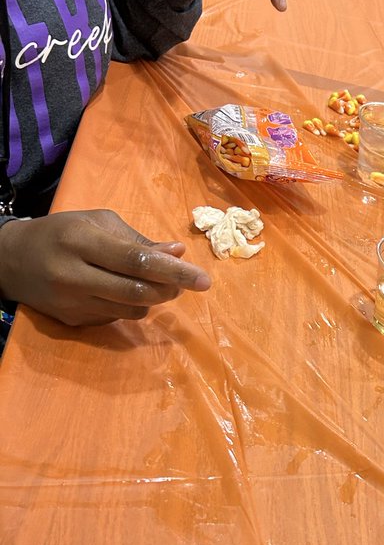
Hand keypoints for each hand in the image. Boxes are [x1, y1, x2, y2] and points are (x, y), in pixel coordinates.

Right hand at [0, 210, 210, 326]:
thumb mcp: (98, 223)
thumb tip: (178, 253)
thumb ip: (139, 240)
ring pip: (132, 311)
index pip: (136, 261)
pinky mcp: (72, 321)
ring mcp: (72, 303)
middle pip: (138, 292)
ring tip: (157, 284)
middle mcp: (74, 274)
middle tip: (185, 282)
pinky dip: (132, 307)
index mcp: (82, 240)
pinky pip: (117, 319)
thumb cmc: (63, 233)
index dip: (174, 272)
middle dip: (170, 289)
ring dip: (154, 300)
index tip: (204, 280)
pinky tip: (124, 292)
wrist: (11, 260)